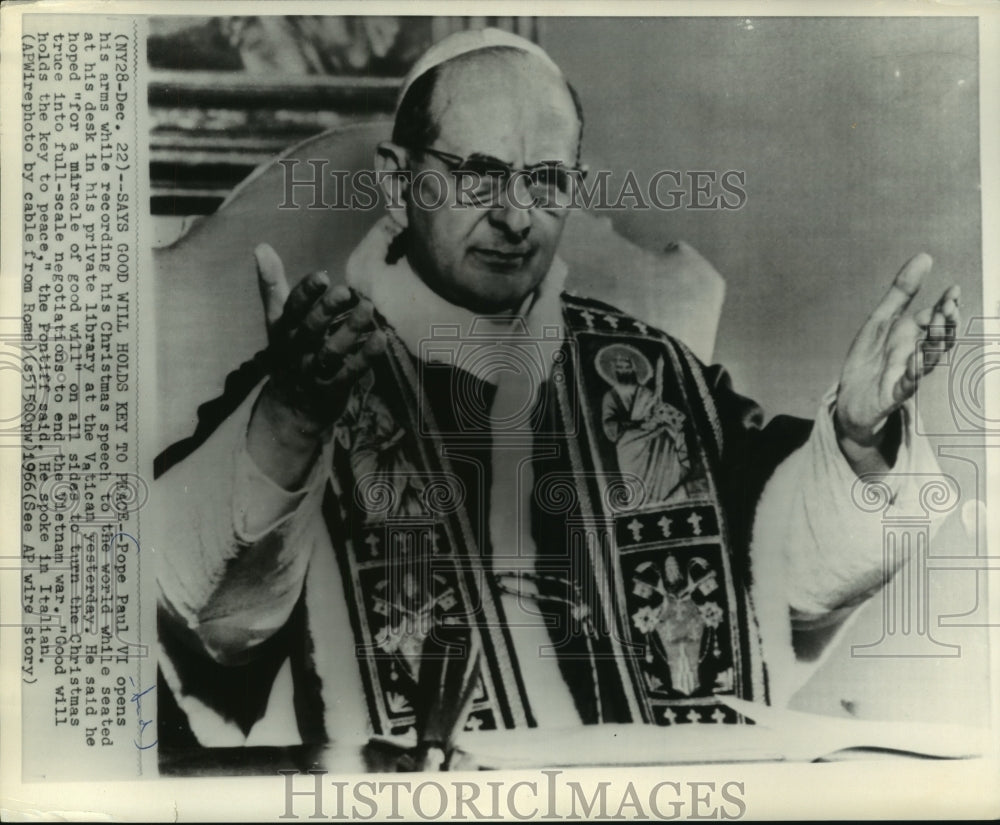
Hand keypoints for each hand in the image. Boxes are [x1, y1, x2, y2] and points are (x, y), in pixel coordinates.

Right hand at [248, 243, 386, 488]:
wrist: (290, 408)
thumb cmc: (289, 352)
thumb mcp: (278, 322)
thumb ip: (273, 285)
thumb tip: (261, 246)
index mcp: (283, 331)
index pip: (291, 309)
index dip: (305, 293)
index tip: (322, 275)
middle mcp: (296, 351)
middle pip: (310, 330)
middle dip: (326, 310)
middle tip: (346, 290)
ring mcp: (314, 372)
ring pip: (331, 351)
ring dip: (350, 330)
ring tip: (367, 307)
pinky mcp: (333, 390)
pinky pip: (350, 373)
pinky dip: (365, 356)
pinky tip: (381, 338)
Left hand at [835, 253, 958, 448]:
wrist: (851, 398)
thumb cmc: (870, 358)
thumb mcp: (881, 320)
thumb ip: (902, 292)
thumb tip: (925, 256)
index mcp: (915, 335)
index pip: (937, 318)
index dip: (946, 304)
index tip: (953, 290)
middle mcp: (916, 354)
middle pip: (939, 338)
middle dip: (945, 323)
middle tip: (948, 307)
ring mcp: (907, 374)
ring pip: (929, 361)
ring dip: (935, 345)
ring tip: (936, 328)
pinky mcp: (894, 393)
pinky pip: (907, 384)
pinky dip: (913, 373)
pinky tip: (915, 359)